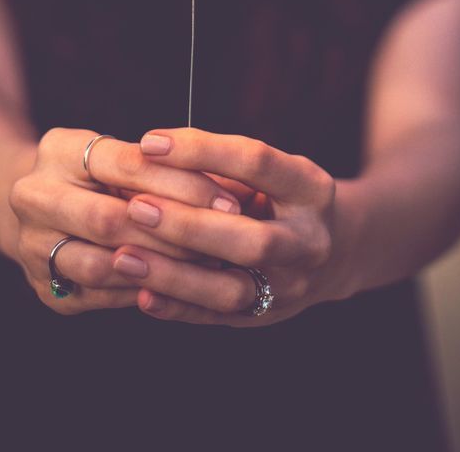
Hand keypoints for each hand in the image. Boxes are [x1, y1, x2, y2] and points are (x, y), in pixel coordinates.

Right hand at [8, 127, 241, 314]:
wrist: (46, 208)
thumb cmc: (105, 175)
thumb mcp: (124, 154)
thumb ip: (163, 166)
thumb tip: (229, 189)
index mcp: (58, 150)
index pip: (127, 164)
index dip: (182, 183)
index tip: (230, 200)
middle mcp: (34, 196)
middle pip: (109, 220)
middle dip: (174, 232)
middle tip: (224, 240)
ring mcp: (32, 245)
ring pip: (102, 266)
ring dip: (161, 268)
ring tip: (208, 267)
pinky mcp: (45, 288)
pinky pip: (101, 296)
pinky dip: (143, 291)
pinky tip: (182, 287)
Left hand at [110, 128, 338, 326]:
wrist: (335, 251)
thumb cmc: (283, 195)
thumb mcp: (272, 170)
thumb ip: (224, 166)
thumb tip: (152, 155)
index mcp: (311, 189)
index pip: (257, 163)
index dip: (202, 150)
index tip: (149, 142)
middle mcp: (309, 242)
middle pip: (251, 240)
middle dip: (189, 224)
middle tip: (136, 206)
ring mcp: (291, 286)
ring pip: (233, 290)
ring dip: (174, 275)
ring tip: (123, 257)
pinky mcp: (266, 316)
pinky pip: (217, 318)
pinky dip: (178, 308)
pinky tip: (141, 295)